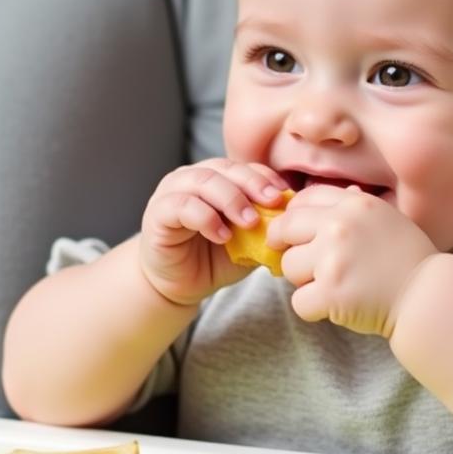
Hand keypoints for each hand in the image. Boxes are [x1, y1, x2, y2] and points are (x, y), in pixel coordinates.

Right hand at [140, 159, 287, 305]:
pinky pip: (182, 205)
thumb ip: (266, 227)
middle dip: (252, 183)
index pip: (243, 167)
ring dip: (231, 199)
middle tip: (273, 202)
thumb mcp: (249, 242)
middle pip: (225, 168)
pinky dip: (206, 218)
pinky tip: (223, 236)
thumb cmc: (214, 260)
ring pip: (203, 181)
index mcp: (216, 179)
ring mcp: (172, 192)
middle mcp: (193, 178)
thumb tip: (295, 220)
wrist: (180, 286)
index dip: (265, 177)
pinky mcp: (157, 213)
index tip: (286, 195)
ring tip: (250, 222)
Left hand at [269, 185, 437, 336]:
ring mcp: (333, 259)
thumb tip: (318, 197)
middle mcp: (340, 226)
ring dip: (305, 281)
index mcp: (353, 204)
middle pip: (284, 230)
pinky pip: (298, 301)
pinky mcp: (330, 293)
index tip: (297, 237)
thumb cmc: (408, 260)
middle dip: (291, 249)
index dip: (293, 220)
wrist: (429, 297)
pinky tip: (337, 306)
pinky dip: (314, 309)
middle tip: (307, 266)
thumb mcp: (386, 218)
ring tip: (334, 286)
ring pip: (288, 267)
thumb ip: (352, 207)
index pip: (301, 200)